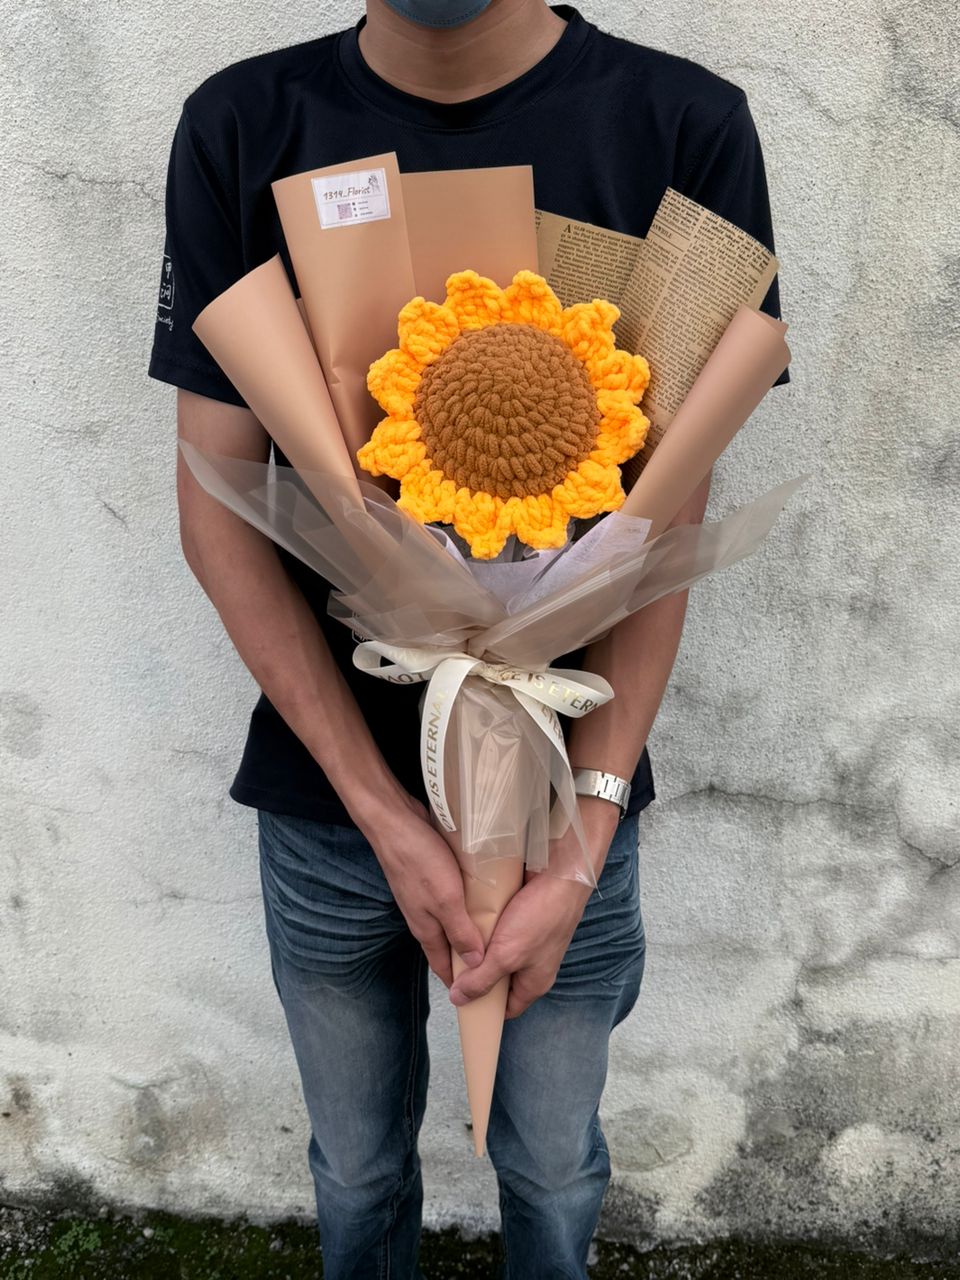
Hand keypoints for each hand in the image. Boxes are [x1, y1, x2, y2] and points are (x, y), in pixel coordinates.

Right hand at [361, 789, 484, 987]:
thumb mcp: (446, 900)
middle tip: (498, 962)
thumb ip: (461, 931)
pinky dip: (466, 905)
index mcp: (425, 928)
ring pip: (450, 921)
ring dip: (469, 929)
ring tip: (498, 932)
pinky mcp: (430, 876)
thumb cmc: (418, 860)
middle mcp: (423, 916)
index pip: (443, 966)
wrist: (394, 822)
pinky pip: (451, 899)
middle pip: (448, 945)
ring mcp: (425, 896)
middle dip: (469, 957)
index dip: (460, 982)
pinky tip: (484, 898)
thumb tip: (477, 964)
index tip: (479, 996)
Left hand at [448, 796, 619, 1018]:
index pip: (505, 1007)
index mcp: (533, 982)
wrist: (561, 873)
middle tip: (450, 967)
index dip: (484, 1009)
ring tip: (454, 941)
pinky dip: (484, 925)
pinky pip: (499, 928)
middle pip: (498, 977)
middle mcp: (532, 963)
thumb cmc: (541, 917)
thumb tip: (459, 999)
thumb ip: (482, 979)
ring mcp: (528, 938)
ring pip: (497, 950)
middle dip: (476, 973)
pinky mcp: (522, 916)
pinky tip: (467, 919)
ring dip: (478, 947)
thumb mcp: (506, 955)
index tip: (459, 1002)